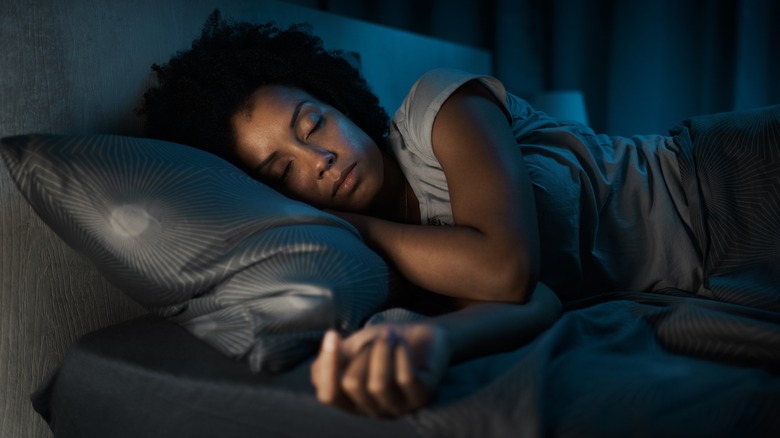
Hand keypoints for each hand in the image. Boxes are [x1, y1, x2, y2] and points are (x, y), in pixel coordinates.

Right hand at [310, 323, 450, 416]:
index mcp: (353, 401)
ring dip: (381, 350)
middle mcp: (374, 409)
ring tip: (389, 335)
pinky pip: (405, 378)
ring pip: (378, 385)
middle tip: (376, 336)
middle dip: (362, 352)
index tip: (332, 333)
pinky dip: (400, 353)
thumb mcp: (353, 347)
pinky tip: (402, 343)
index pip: (328, 395)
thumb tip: (317, 370)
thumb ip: (332, 359)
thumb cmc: (384, 342)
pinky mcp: (422, 396)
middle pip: (352, 385)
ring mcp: (399, 406)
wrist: (424, 332)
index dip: (327, 365)